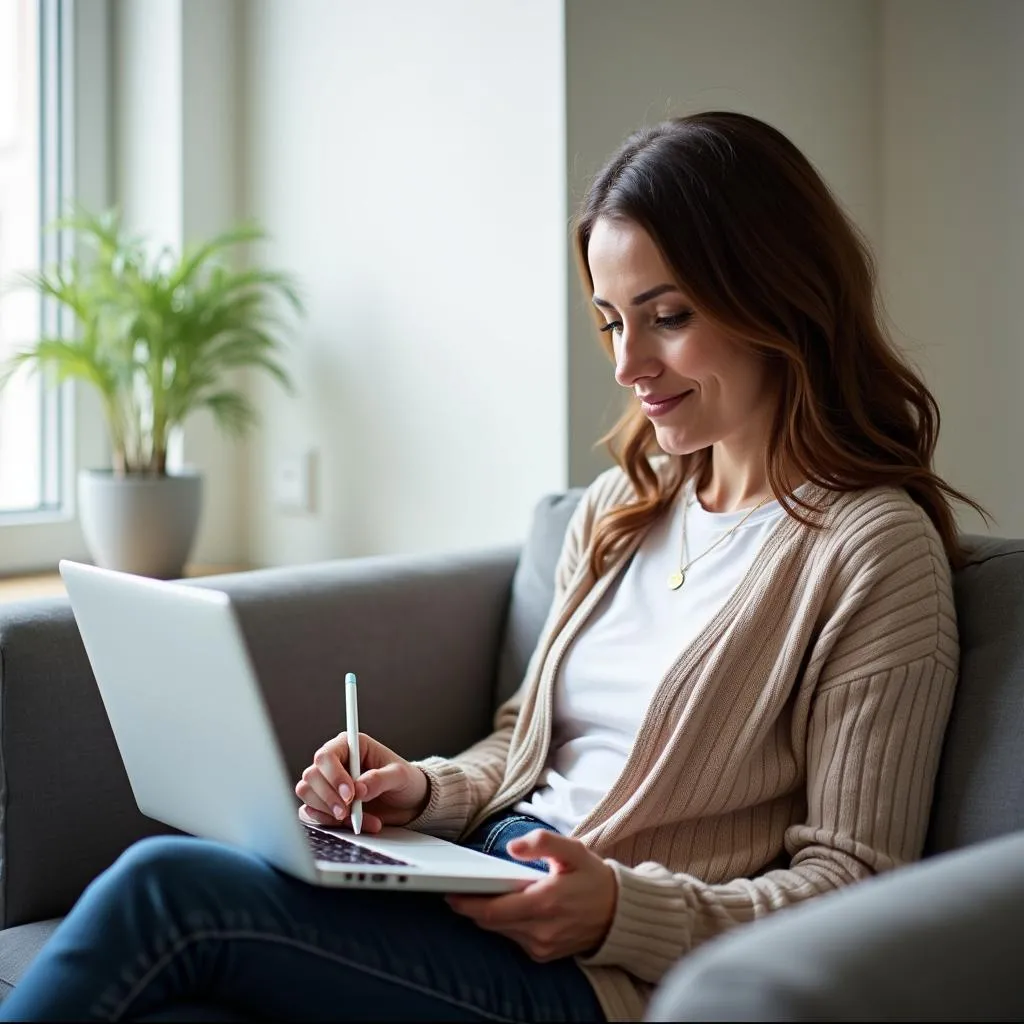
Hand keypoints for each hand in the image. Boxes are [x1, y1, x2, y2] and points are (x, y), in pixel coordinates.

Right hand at [295, 732, 428, 832]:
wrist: (410, 802)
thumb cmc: (405, 781)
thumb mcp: (399, 776)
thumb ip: (379, 779)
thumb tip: (359, 789)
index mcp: (350, 746)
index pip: (326, 756)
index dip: (333, 776)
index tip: (350, 795)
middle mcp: (335, 762)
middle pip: (311, 776)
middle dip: (327, 797)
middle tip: (347, 812)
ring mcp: (328, 783)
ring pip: (306, 794)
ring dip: (326, 811)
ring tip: (354, 819)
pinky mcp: (326, 803)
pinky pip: (311, 812)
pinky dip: (328, 822)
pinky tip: (351, 825)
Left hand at [447, 829, 616, 960]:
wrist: (619, 914)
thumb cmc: (594, 878)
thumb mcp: (573, 850)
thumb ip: (543, 843)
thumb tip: (513, 848)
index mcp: (545, 903)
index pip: (494, 910)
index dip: (468, 903)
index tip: (451, 894)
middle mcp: (542, 930)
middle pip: (492, 923)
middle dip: (473, 908)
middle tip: (458, 892)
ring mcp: (543, 946)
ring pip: (501, 932)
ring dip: (490, 916)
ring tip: (483, 896)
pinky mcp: (544, 955)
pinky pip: (514, 939)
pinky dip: (506, 925)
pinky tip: (508, 909)